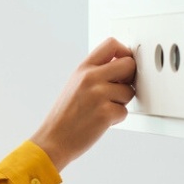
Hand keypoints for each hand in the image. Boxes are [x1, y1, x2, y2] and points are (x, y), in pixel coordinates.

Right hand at [30, 37, 135, 171]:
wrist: (53, 139)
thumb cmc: (65, 116)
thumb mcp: (75, 85)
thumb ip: (95, 73)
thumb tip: (123, 66)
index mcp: (83, 69)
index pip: (112, 44)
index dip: (124, 52)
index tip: (124, 65)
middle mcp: (90, 78)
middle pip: (129, 64)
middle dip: (129, 78)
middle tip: (118, 89)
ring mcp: (98, 94)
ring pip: (129, 91)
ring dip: (121, 102)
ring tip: (101, 109)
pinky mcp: (106, 112)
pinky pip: (125, 111)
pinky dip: (116, 118)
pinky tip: (100, 121)